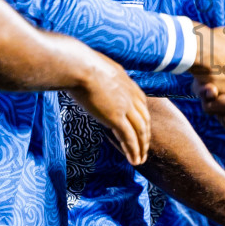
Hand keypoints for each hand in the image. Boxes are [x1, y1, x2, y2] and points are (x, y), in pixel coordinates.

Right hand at [68, 49, 150, 164]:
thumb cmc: (79, 64)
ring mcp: (125, 107)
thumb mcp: (97, 68)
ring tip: (140, 159)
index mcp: (127, 83)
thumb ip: (100, 76)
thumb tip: (89, 76)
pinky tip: (134, 161)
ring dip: (141, 147)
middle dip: (145, 136)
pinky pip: (129, 138)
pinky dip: (133, 150)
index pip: (141, 104)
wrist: (79, 66)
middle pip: (144, 119)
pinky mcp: (116, 117)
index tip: (141, 128)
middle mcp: (130, 95)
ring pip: (140, 131)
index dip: (142, 118)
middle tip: (144, 148)